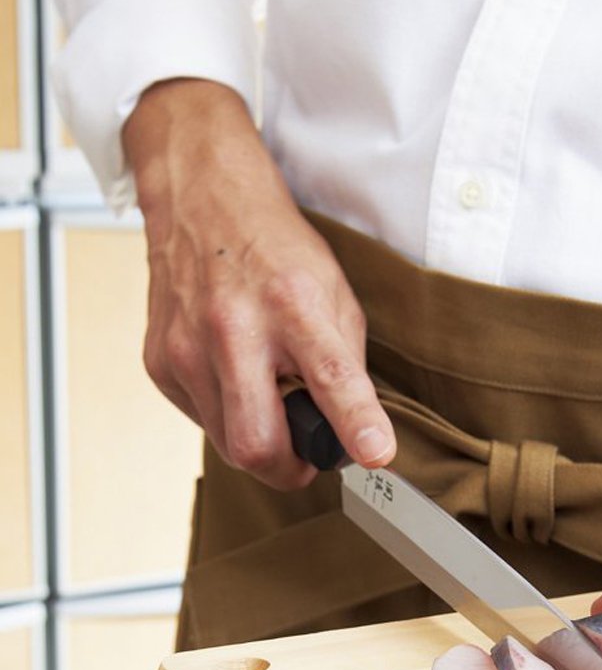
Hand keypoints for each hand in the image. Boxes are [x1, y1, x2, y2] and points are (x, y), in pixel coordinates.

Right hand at [124, 79, 394, 488]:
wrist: (202, 201)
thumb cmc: (275, 249)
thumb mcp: (335, 293)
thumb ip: (346, 362)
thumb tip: (353, 429)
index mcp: (294, 306)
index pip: (330, 377)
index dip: (355, 423)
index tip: (374, 454)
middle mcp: (234, 328)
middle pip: (257, 442)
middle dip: (290, 468)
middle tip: (309, 453)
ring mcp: (187, 348)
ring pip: (227, 442)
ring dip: (260, 440)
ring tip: (273, 399)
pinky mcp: (159, 362)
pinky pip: (202, 419)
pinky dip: (228, 415)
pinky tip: (237, 378)